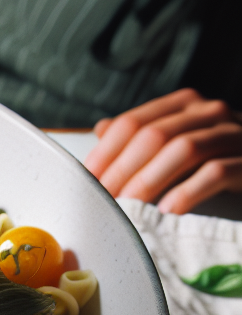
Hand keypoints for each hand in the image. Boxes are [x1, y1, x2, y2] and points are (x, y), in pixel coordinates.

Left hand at [84, 89, 241, 213]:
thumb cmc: (214, 159)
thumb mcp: (175, 144)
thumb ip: (141, 135)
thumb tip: (101, 129)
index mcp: (184, 105)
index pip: (133, 123)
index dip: (105, 154)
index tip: (87, 182)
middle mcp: (209, 112)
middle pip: (154, 136)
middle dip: (122, 171)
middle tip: (104, 201)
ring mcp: (233, 134)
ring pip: (183, 149)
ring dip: (149, 181)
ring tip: (130, 208)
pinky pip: (216, 171)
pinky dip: (188, 191)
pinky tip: (168, 210)